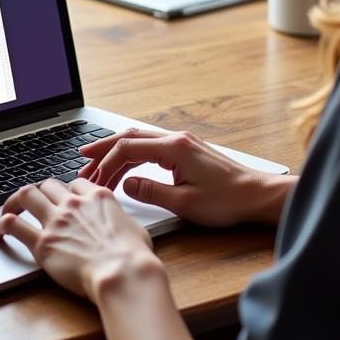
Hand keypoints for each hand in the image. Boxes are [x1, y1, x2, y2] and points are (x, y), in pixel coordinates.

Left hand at [0, 178, 157, 298]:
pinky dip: (2, 224)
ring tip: (9, 208)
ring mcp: (56, 221)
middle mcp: (74, 204)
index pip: (75, 183)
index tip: (64, 199)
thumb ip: (120, 221)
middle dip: (40, 192)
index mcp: (98, 197)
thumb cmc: (134, 256)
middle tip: (34, 202)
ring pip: (27, 195)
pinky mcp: (42, 243)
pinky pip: (14, 225)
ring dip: (15, 200)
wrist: (122, 272)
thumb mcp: (134, 228)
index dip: (68, 190)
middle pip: (48, 184)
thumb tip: (120, 227)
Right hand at [79, 128, 291, 226]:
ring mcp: (182, 142)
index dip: (107, 164)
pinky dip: (133, 151)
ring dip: (117, 149)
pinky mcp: (186, 149)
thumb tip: (126, 183)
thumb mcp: (185, 203)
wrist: (256, 195)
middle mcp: (176, 139)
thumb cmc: (226, 201)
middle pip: (130, 137)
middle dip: (104, 149)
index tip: (93, 180)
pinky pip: (151, 144)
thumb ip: (151, 191)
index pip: (129, 149)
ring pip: (140, 138)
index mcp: (174, 148)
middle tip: (82, 161)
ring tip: (95, 160)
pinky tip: (125, 160)